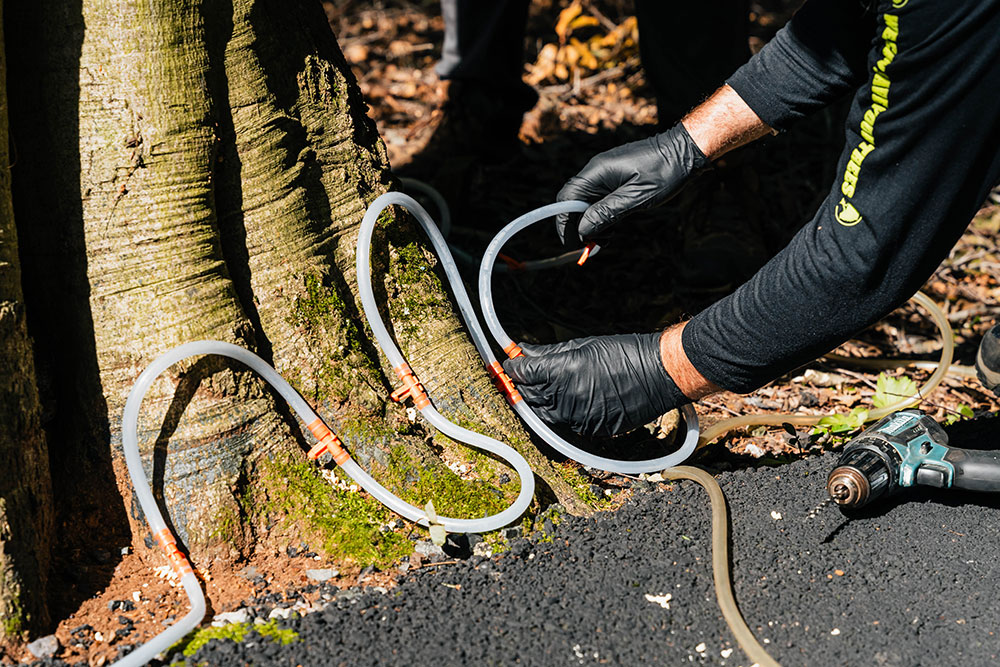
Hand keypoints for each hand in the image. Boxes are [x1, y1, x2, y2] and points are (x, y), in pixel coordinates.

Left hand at [502, 333, 689, 436]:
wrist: (660, 374)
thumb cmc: (624, 353)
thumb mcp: (582, 346)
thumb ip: (548, 353)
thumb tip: (523, 351)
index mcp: (562, 373)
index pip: (522, 374)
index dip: (511, 369)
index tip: (508, 366)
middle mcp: (566, 399)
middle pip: (527, 398)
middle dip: (519, 388)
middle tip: (517, 380)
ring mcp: (578, 418)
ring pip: (544, 416)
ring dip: (539, 404)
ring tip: (543, 390)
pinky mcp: (591, 431)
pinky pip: (566, 425)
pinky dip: (562, 414)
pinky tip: (568, 401)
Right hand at [555, 123, 709, 243]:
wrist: (685, 150)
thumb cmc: (664, 171)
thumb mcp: (636, 197)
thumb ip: (607, 212)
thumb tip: (582, 229)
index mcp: (597, 172)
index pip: (566, 198)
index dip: (564, 222)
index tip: (572, 243)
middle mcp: (596, 171)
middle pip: (573, 202)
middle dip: (578, 226)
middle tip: (592, 245)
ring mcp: (605, 173)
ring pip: (586, 203)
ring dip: (591, 223)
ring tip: (606, 239)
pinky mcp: (615, 178)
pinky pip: (599, 199)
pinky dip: (601, 216)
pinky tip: (612, 228)